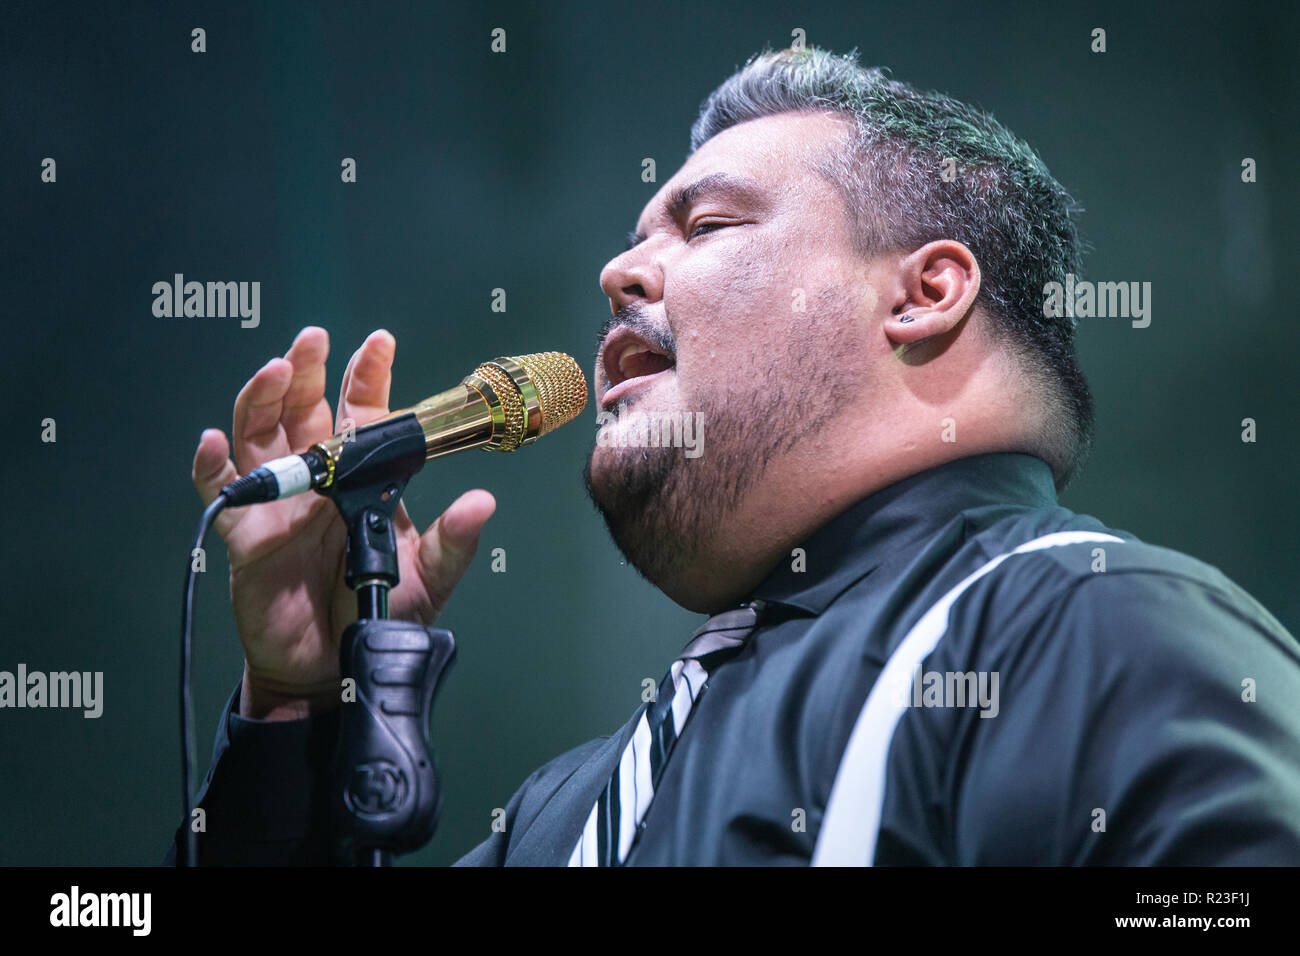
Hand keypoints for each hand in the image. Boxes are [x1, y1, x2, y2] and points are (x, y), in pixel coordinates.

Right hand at [191, 327, 495, 719]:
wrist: (334, 666)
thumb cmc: (378, 613)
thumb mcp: (428, 577)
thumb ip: (454, 540)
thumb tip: (483, 503)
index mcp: (363, 481)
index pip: (362, 416)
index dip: (367, 378)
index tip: (378, 344)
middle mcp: (319, 481)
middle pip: (305, 411)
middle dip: (308, 370)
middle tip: (314, 340)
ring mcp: (280, 503)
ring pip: (261, 435)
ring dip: (263, 400)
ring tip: (275, 372)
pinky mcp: (247, 534)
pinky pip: (222, 491)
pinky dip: (212, 465)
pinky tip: (214, 442)